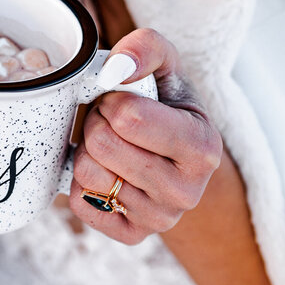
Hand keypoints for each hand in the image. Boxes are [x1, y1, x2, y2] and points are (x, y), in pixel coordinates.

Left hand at [70, 28, 221, 243]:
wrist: (174, 154)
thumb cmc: (167, 104)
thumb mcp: (166, 66)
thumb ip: (146, 48)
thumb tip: (116, 69)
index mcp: (203, 147)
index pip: (127, 117)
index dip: (111, 100)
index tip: (121, 99)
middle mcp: (188, 192)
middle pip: (102, 146)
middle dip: (95, 123)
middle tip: (109, 121)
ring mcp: (162, 219)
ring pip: (87, 174)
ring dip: (86, 151)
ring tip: (109, 145)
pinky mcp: (133, 236)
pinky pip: (81, 204)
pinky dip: (82, 183)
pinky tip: (105, 171)